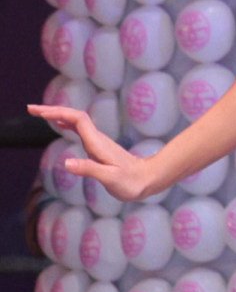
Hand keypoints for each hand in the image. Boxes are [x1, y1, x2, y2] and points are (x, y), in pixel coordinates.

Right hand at [34, 102, 169, 203]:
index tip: (38, 112)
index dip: (57, 112)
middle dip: (52, 110)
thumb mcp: (109, 178)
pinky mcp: (99, 148)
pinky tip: (61, 125)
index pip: (76, 119)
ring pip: (75, 122)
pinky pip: (80, 130)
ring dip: (57, 115)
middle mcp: (97, 139)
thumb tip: (66, 163)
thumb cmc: (130, 182)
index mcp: (97, 143)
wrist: (147, 179)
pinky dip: (67, 124)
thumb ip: (89, 169)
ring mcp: (98, 142)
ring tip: (39, 113)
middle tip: (30, 109)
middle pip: (73, 116)